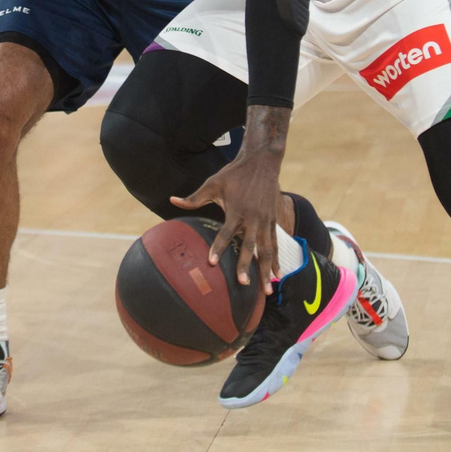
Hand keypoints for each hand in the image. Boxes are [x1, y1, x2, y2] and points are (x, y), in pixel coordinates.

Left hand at [170, 149, 284, 291]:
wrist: (261, 162)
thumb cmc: (234, 173)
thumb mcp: (213, 183)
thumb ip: (194, 197)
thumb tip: (172, 200)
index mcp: (237, 210)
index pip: (226, 232)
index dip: (218, 247)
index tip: (211, 262)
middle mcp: (253, 218)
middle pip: (249, 246)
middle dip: (247, 266)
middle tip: (243, 284)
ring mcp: (265, 221)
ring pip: (266, 249)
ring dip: (266, 269)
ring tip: (267, 289)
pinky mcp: (273, 221)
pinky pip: (275, 244)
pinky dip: (276, 259)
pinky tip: (278, 274)